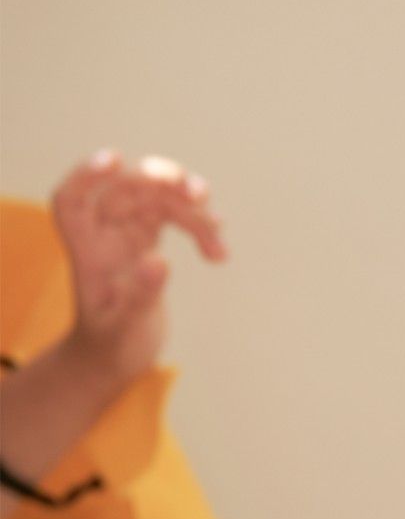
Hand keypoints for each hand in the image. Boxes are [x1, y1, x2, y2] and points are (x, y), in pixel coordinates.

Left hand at [48, 150, 227, 386]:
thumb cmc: (111, 346)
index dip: (86, 175)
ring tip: (218, 228)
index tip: (115, 160)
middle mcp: (103, 236)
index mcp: (86, 251)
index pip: (72, 201)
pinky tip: (219, 253)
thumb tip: (159, 260)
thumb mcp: (125, 328)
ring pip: (158, 198)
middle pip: (126, 189)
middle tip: (196, 192)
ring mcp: (126, 235)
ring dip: (192, 204)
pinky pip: (176, 216)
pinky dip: (201, 227)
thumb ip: (140, 295)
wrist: (116, 359)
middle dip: (161, 181)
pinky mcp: (148, 240)